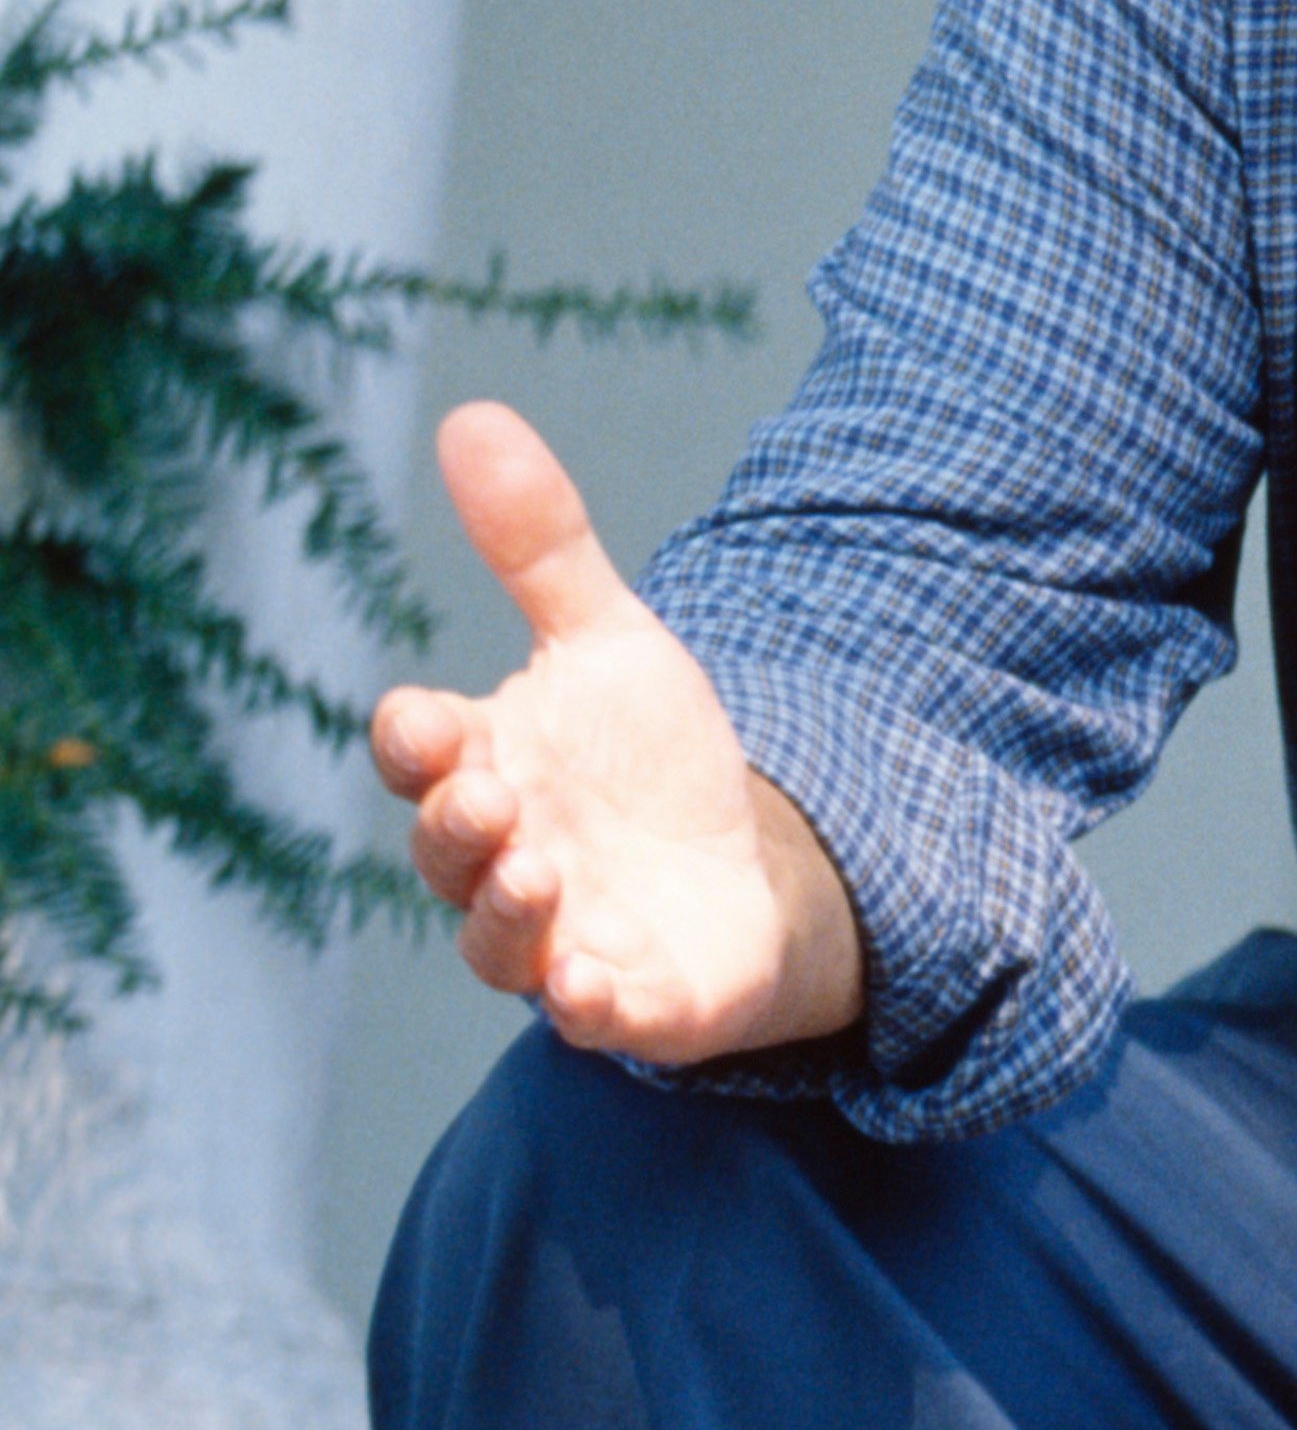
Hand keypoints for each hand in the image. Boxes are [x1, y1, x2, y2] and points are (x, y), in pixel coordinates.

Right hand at [373, 400, 864, 1060]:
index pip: (419, 752)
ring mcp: (559, 937)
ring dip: (508, 911)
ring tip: (536, 868)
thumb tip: (471, 415)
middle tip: (493, 792)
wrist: (745, 866)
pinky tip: (591, 984)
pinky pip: (591, 1014)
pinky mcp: (629, 1000)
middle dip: (459, 824)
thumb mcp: (610, 640)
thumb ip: (541, 549)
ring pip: (500, 943)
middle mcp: (503, 860)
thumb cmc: (648, 759)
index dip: (418, 738)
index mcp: (486, 766)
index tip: (430, 718)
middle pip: (448, 851)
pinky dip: (586, 1001)